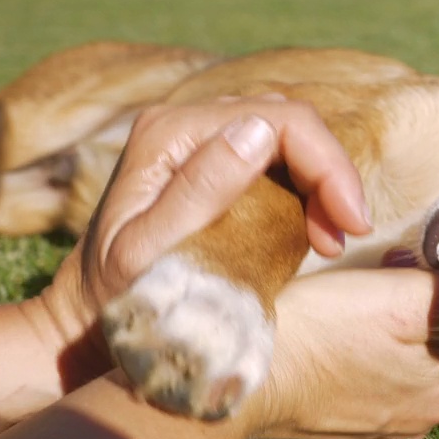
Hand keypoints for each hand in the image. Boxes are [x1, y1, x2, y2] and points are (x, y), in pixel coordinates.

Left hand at [29, 95, 371, 385]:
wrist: (86, 320)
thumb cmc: (113, 298)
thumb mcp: (147, 254)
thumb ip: (198, 192)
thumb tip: (258, 132)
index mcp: (171, 134)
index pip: (278, 118)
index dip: (328, 164)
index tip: (351, 223)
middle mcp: (188, 124)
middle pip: (291, 121)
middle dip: (332, 174)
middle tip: (347, 235)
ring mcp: (204, 143)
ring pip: (292, 139)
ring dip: (324, 184)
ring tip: (330, 240)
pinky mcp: (218, 167)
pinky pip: (282, 162)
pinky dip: (309, 194)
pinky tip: (313, 235)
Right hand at [244, 268, 438, 438]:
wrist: (241, 378)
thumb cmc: (321, 331)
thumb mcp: (398, 298)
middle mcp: (424, 420)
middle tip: (420, 277)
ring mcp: (383, 426)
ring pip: (419, 372)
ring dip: (412, 339)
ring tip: (382, 300)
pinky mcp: (345, 424)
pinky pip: (380, 385)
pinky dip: (378, 359)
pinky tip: (352, 334)